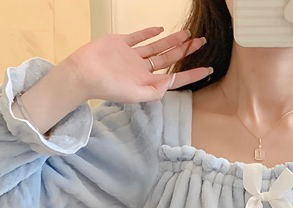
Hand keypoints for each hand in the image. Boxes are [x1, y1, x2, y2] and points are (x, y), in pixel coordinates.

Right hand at [64, 29, 211, 103]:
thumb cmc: (108, 87)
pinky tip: (160, 29)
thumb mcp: (136, 94)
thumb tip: (173, 80)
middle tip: (202, 43)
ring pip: (158, 47)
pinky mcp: (122, 43)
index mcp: (148, 83)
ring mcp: (133, 56)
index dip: (193, 74)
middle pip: (170, 60)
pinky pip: (139, 37)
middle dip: (187, 52)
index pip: (176, 79)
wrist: (84, 73)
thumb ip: (157, 90)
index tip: (208, 69)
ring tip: (188, 35)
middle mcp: (143, 70)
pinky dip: (149, 32)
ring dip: (173, 41)